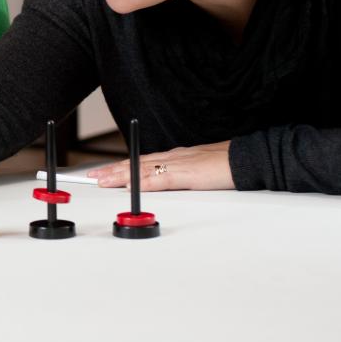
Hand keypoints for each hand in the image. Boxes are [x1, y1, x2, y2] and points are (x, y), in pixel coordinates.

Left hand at [86, 141, 234, 190]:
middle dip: (113, 170)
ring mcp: (177, 165)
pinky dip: (140, 182)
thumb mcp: (200, 169)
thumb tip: (171, 182)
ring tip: (100, 180)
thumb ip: (184, 174)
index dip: (123, 167)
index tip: (107, 172)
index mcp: (175, 157)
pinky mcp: (185, 175)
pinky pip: (158, 179)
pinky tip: (128, 185)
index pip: (143, 161)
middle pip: (136, 163)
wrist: (247, 158)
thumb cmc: (228, 164)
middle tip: (93, 176)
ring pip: (141, 169)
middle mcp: (172, 158)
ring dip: (118, 175)